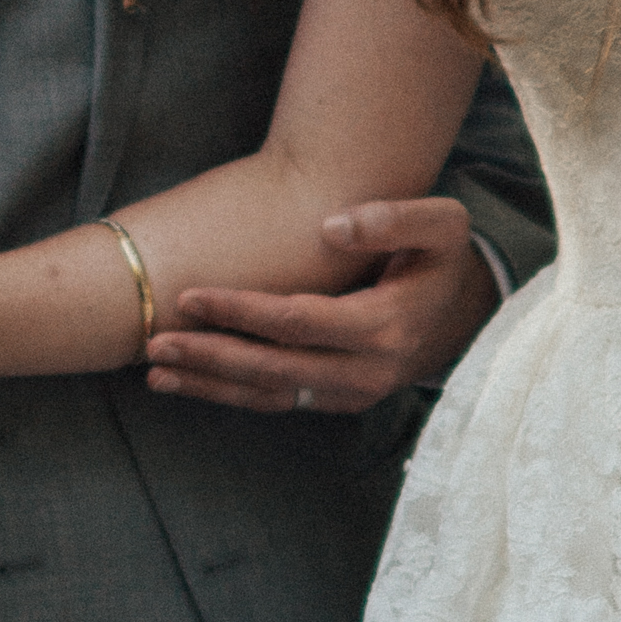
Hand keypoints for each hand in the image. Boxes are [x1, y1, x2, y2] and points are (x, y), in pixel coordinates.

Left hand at [150, 198, 504, 418]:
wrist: (465, 310)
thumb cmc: (441, 258)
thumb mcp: (442, 223)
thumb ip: (393, 219)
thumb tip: (331, 227)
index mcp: (385, 327)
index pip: (297, 322)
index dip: (241, 310)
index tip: (191, 294)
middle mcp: (366, 372)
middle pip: (273, 367)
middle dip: (210, 355)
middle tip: (154, 340)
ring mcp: (350, 394)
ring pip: (269, 395)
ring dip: (209, 384)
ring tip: (155, 369)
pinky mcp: (335, 401)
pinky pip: (275, 402)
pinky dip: (227, 395)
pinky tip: (183, 383)